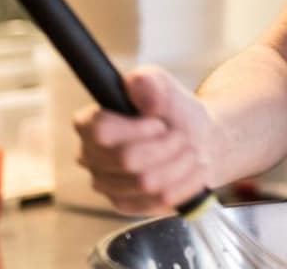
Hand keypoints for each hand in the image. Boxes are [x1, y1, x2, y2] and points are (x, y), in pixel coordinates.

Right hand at [72, 66, 216, 214]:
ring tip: (189, 150)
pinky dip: (183, 181)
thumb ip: (148, 81)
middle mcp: (90, 156)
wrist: (196, 141)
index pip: (99, 130)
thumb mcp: (164, 87)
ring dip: (178, 163)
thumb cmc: (174, 113)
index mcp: (90, 124)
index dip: (137, 128)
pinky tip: (188, 169)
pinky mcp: (125, 204)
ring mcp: (106, 185)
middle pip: (126, 159)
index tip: (160, 122)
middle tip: (181, 136)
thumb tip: (136, 85)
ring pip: (145, 182)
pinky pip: (158, 199)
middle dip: (165, 145)